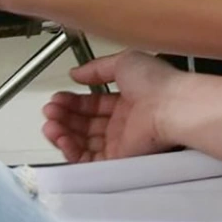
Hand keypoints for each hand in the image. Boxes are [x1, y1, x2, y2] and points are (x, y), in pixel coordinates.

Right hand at [41, 50, 182, 161]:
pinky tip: (60, 137)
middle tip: (50, 109)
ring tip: (50, 123)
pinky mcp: (117, 159)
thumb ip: (97, 68)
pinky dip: (70, 150)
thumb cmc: (156, 83)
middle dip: (64, 116)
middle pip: (85, 124)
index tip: (57, 97)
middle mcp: (124, 122)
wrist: (171, 106)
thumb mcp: (124, 62)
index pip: (94, 104)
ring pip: (82, 142)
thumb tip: (76, 73)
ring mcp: (120, 141)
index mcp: (128, 99)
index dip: (74, 101)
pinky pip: (87, 159)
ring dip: (62, 132)